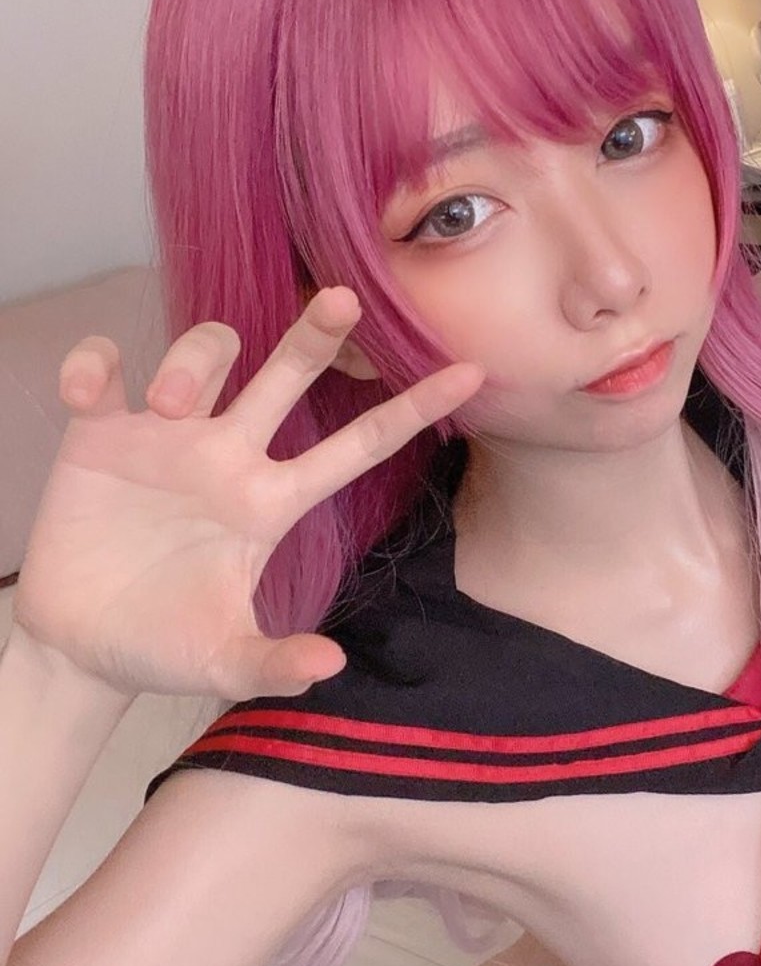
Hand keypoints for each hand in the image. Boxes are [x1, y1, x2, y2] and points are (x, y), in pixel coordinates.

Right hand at [12, 286, 482, 700]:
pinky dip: (97, 365)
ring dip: (193, 362)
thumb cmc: (164, 647)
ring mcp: (167, 439)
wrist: (86, 645)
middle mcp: (230, 456)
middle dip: (316, 333)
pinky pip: (105, 369)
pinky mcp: (101, 433)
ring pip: (205, 354)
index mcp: (270, 503)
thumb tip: (332, 667)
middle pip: (286, 374)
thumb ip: (274, 662)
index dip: (411, 410)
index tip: (469, 374)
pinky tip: (89, 394)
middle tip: (344, 298)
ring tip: (169, 405)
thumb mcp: (224, 661)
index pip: (356, 447)